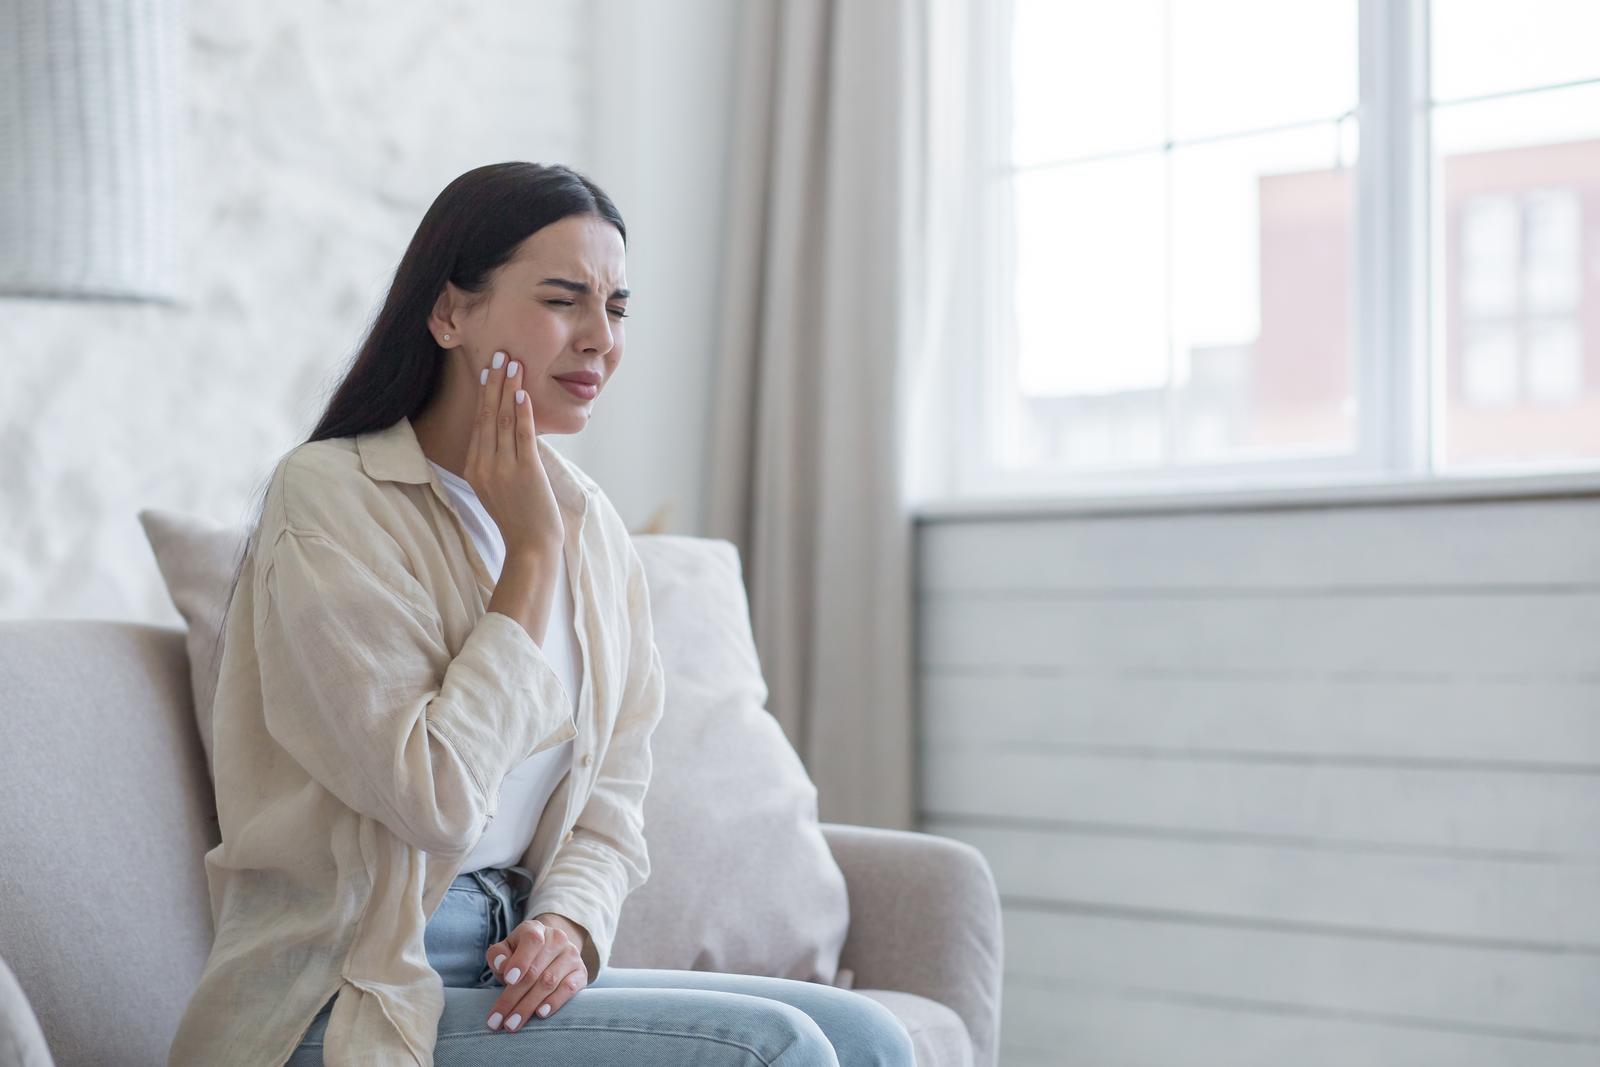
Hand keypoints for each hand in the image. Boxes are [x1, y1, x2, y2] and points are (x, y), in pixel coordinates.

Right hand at [467, 349, 564, 556]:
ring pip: (503, 420)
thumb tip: (508, 433)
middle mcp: (484, 466)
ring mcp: (503, 468)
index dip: (484, 395)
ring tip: (512, 363)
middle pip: (487, 416)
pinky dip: (522, 412)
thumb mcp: (498, 488)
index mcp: (474, 469)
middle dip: (493, 383)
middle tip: (499, 355)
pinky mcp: (524, 472)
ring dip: (508, 389)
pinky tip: (523, 392)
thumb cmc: (519, 519)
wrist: (530, 547)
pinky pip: (522, 435)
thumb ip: (496, 462)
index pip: (478, 424)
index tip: (488, 371)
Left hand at [483, 912, 589, 1030]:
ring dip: (528, 1006)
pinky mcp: (581, 972)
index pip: (531, 940)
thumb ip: (498, 955)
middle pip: (534, 971)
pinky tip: (540, 1013)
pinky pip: (569, 988)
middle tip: (498, 1021)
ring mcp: (571, 955)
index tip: (509, 980)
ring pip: (549, 982)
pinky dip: (554, 1002)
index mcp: (535, 929)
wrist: (550, 951)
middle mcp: (557, 939)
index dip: (520, 960)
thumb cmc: (521, 955)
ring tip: (512, 1024)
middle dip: (513, 998)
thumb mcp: (506, 950)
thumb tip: (502, 965)